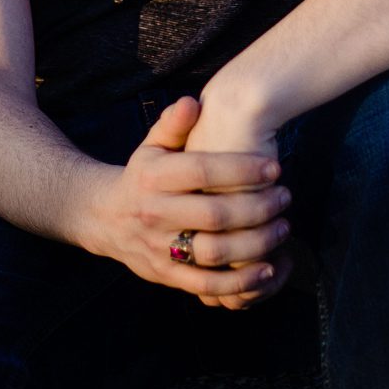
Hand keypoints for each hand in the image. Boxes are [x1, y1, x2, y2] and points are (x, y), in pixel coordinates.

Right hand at [81, 96, 291, 304]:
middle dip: (257, 207)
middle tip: (285, 198)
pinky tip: (268, 268)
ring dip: (255, 244)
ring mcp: (160, 247)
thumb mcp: (151, 146)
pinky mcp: (167, 275)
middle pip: (213, 214)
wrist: (103, 218)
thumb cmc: (142, 175)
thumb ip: (172, 125)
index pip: (201, 171)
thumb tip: (192, 103)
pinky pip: (207, 285)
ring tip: (283, 228)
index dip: (241, 169)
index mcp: (153, 177)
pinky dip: (241, 282)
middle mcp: (155, 213)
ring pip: (214, 252)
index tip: (274, 168)